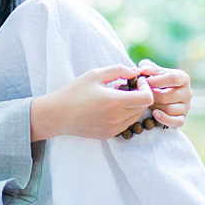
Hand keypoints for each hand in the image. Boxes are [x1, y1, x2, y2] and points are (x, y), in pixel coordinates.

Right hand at [30, 64, 153, 141]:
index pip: (147, 98)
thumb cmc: (74, 92)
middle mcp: (116, 118)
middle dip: (141, 94)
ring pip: (136, 116)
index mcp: (114, 102)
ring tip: (117, 95)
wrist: (57, 115)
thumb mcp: (95, 74)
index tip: (136, 80)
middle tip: (127, 85)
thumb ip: (119, 70)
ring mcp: (113, 128)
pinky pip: (126, 123)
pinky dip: (125, 114)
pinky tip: (111, 106)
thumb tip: (136, 71)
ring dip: (133, 104)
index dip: (146, 87)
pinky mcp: (109, 135)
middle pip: (143, 107)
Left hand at [135, 58, 191, 128]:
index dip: (156, 81)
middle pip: (167, 96)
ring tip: (147, 102)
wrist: (159, 93)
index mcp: (183, 77)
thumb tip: (144, 70)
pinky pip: (175, 122)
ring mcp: (186, 106)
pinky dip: (164, 119)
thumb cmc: (155, 78)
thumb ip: (147, 66)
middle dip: (151, 96)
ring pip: (168, 109)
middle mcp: (188, 92)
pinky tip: (155, 113)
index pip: (173, 79)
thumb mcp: (152, 69)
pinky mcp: (182, 118)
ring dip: (154, 107)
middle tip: (142, 95)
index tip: (143, 82)